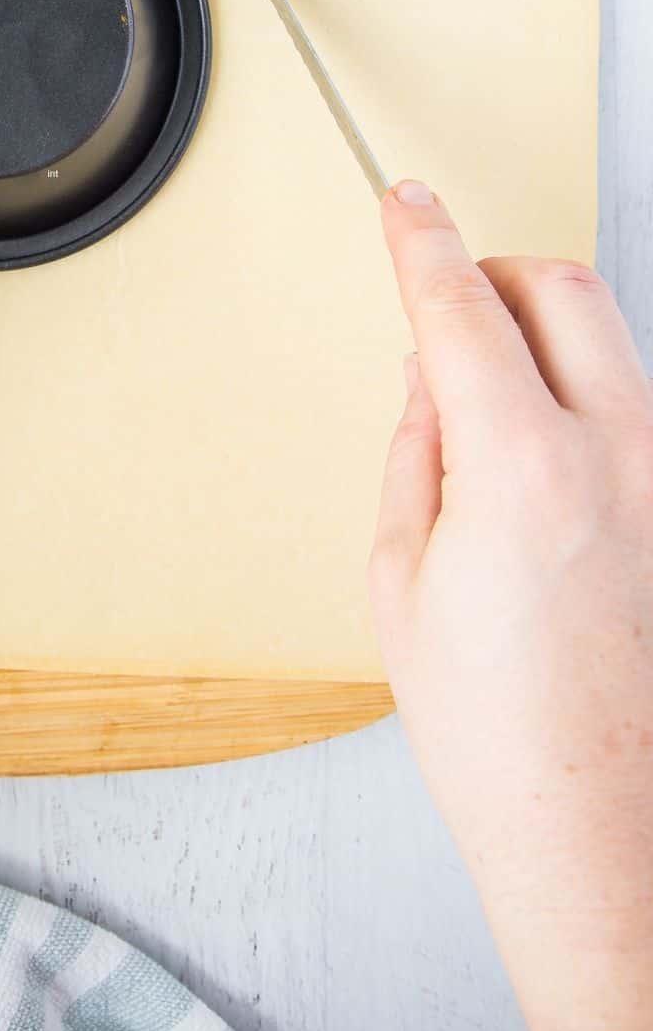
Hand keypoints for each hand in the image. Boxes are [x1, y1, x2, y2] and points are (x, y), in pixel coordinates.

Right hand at [373, 181, 652, 1030]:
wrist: (601, 828)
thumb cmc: (498, 732)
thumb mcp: (401, 577)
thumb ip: (416, 448)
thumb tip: (429, 376)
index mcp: (524, 469)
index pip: (459, 305)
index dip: (420, 239)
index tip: (405, 202)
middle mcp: (619, 456)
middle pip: (563, 285)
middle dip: (494, 270)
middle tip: (446, 302)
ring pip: (610, 337)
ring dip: (541, 334)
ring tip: (487, 404)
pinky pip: (634, 402)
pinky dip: (581, 391)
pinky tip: (540, 453)